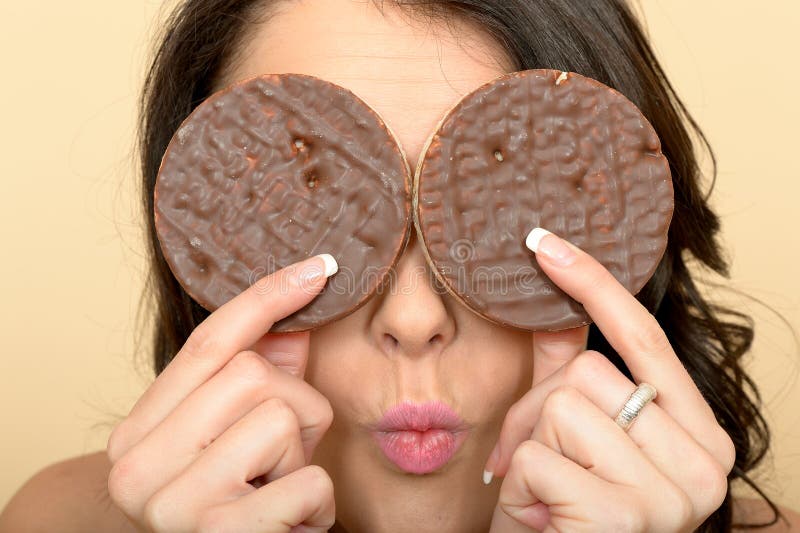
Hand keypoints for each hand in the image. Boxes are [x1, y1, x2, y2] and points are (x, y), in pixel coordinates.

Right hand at [106, 254, 337, 531]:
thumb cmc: (236, 504)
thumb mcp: (239, 437)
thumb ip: (262, 373)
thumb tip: (300, 306)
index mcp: (137, 432)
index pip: (209, 343)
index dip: (269, 297)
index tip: (322, 266)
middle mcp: (138, 466)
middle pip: (254, 374)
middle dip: (294, 408)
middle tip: (280, 455)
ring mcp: (174, 506)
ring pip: (283, 416)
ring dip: (303, 455)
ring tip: (278, 489)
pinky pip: (308, 478)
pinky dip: (317, 500)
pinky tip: (291, 521)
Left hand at [486, 230, 733, 531]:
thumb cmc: (562, 511)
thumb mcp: (570, 435)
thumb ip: (568, 370)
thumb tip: (556, 300)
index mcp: (702, 437)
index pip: (646, 340)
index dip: (594, 286)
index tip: (545, 243)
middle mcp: (705, 464)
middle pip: (589, 371)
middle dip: (541, 409)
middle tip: (538, 459)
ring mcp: (672, 494)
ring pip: (563, 405)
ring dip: (531, 445)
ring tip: (544, 490)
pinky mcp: (624, 516)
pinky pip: (537, 453)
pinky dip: (520, 480)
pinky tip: (541, 514)